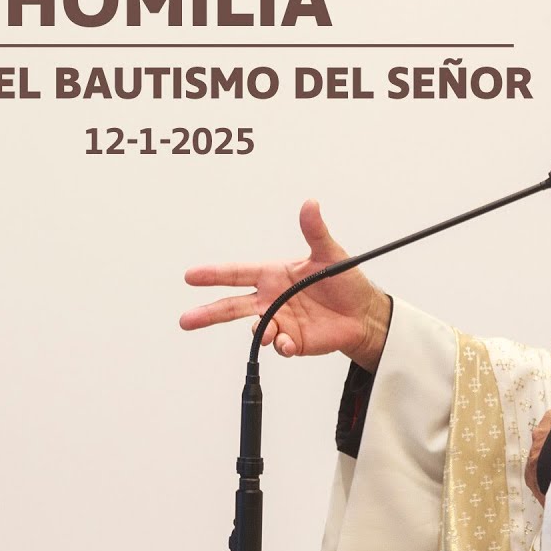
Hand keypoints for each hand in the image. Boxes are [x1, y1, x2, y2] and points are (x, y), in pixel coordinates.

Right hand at [179, 200, 390, 371]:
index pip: (237, 274)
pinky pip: (278, 346)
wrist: (364, 314)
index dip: (213, 274)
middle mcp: (271, 299)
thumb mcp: (330, 254)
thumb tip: (310, 204)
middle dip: (208, 313)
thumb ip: (315, 231)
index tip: (191, 275)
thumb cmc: (345, 281)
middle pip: (231, 307)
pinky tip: (288, 344)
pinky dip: (280, 346)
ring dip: (258, 332)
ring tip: (267, 333)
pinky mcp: (292, 341)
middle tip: (186, 320)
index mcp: (273, 275)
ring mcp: (279, 322)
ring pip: (254, 329)